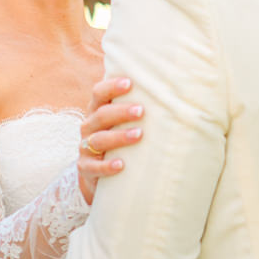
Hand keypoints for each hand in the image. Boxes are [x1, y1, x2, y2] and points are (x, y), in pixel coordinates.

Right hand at [78, 76, 143, 203]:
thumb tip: (172, 93)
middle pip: (101, 115)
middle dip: (121, 112)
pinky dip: (107, 166)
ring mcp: (85, 148)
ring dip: (119, 137)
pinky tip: (121, 165)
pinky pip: (94, 167)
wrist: (100, 174)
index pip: (99, 93)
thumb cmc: (120, 141)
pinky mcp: (86, 168)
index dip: (111, 87)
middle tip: (141, 111)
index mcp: (97, 111)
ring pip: (99, 139)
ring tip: (139, 134)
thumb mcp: (123, 123)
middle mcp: (89, 127)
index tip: (130, 83)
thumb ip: (138, 108)